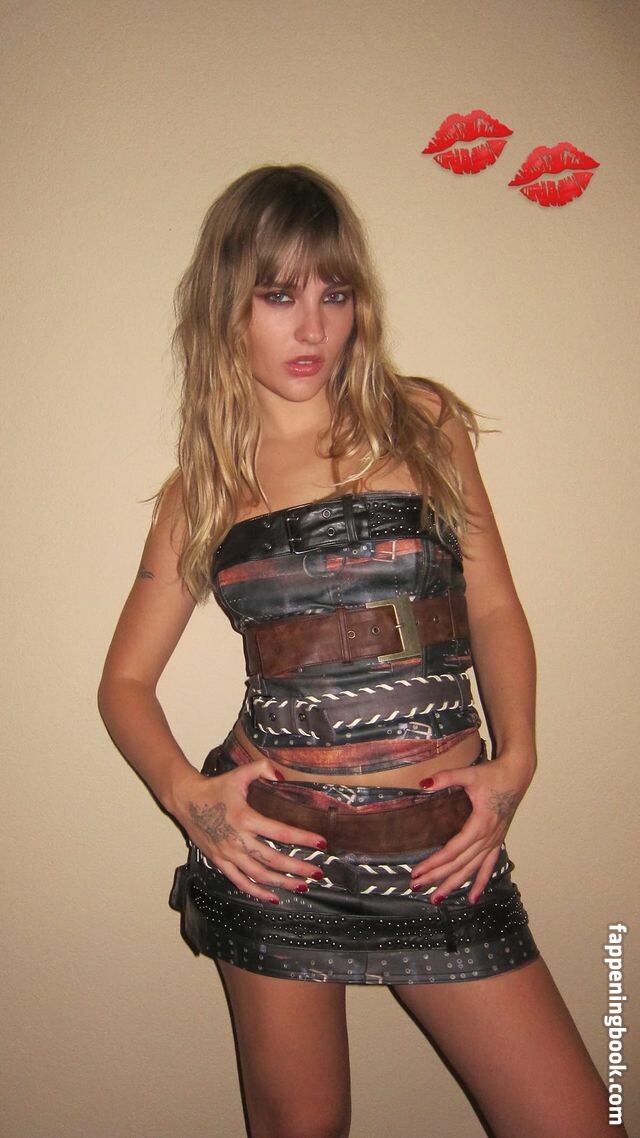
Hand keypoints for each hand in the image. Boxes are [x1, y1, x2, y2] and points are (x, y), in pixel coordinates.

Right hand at [172, 760, 327, 903]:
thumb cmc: (215, 787)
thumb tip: (282, 776)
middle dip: (298, 868)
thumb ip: (262, 768)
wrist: (185, 799)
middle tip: (318, 873)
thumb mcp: (239, 773)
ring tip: (302, 886)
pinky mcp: (219, 861)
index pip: (281, 832)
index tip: (321, 844)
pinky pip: (240, 882)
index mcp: (245, 818)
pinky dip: (257, 893)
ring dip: (282, 883)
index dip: (303, 839)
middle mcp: (237, 839)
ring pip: (259, 875)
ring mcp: (227, 854)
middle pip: (273, 860)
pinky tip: (273, 898)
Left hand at [410, 750, 534, 903]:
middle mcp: (488, 838)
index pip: (452, 851)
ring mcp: (494, 842)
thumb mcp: (469, 774)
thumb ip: (446, 778)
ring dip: (454, 884)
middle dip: (437, 877)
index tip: (417, 871)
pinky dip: (480, 883)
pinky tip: (472, 898)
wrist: (516, 774)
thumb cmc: (493, 775)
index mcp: (480, 824)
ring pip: (472, 870)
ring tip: (436, 898)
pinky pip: (488, 867)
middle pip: (459, 864)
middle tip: (416, 886)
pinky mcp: (498, 841)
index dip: (434, 863)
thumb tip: (423, 783)